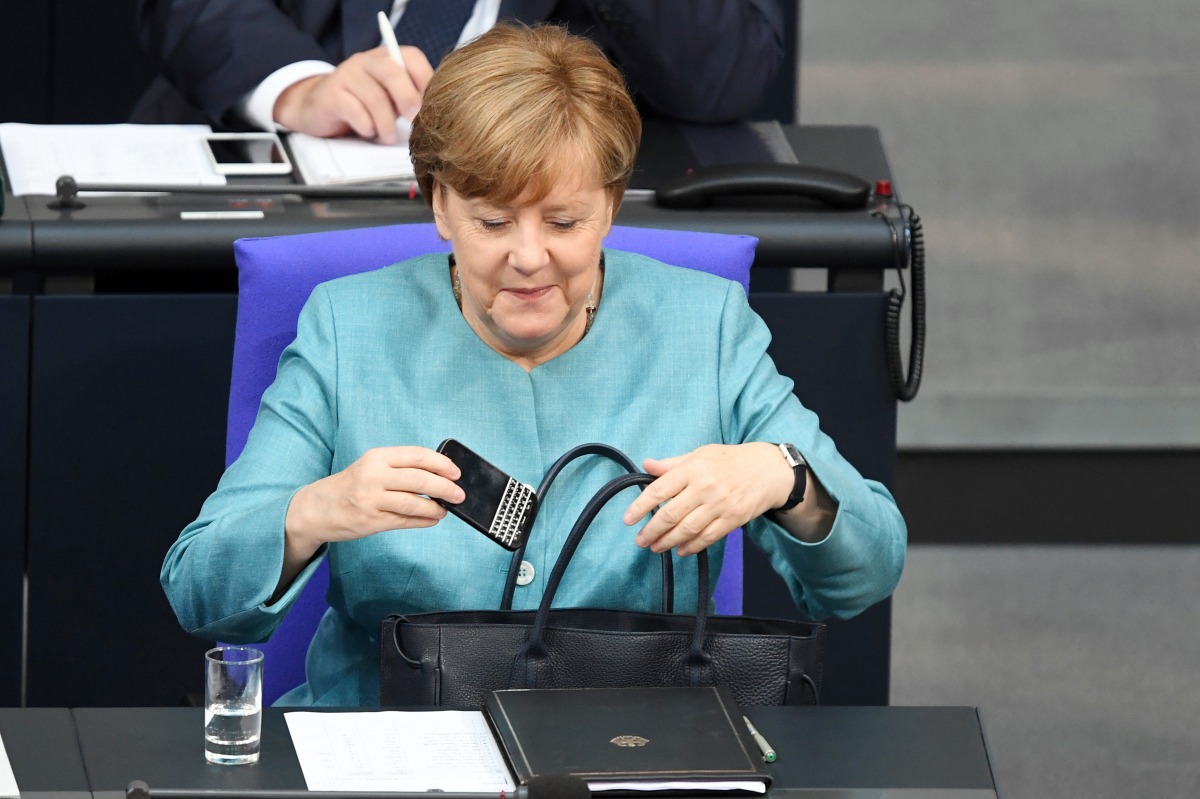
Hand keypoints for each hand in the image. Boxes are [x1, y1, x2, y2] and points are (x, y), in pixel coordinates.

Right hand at [274, 46, 433, 143]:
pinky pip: (354, 111)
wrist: (319, 108)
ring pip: (374, 97)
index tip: (429, 106)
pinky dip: (366, 126)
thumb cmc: (365, 105)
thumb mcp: (391, 98)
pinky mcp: (331, 94)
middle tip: (413, 121)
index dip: (425, 80)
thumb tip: (436, 113)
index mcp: (387, 57)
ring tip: (387, 137)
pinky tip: (367, 131)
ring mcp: (347, 75)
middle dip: (407, 99)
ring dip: (386, 123)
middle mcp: (366, 60)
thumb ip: (410, 97)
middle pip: (392, 71)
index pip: (412, 57)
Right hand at [285, 446, 462, 554]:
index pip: (416, 455)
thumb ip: (399, 468)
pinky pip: (404, 521)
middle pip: (419, 479)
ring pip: (414, 503)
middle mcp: (373, 476)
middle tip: (459, 494)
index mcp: (376, 457)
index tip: (456, 472)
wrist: (315, 508)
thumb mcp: (371, 467)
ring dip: (435, 507)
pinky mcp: (371, 521)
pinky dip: (423, 521)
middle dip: (445, 487)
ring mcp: (371, 500)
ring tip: (445, 509)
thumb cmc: (350, 485)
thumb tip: (439, 474)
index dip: (441, 463)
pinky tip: (432, 519)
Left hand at [622, 443, 791, 556]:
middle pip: (670, 514)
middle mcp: (705, 486)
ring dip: (668, 542)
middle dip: (651, 531)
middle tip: (640, 540)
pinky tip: (680, 550)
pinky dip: (692, 546)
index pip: (659, 489)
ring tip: (655, 547)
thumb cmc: (730, 460)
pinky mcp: (733, 519)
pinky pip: (708, 537)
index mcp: (693, 468)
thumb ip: (672, 463)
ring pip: (687, 529)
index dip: (640, 507)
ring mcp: (720, 504)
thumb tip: (646, 465)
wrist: (769, 470)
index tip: (628, 520)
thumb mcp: (700, 454)